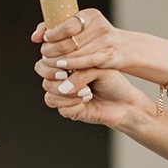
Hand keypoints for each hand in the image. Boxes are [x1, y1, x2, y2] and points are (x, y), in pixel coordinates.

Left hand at [34, 6, 144, 85]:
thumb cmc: (95, 38)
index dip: (52, 33)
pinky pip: (86, 61)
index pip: (67, 24)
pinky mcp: (109, 55)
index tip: (44, 39)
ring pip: (75, 53)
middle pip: (68, 41)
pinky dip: (72, 64)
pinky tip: (62, 67)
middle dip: (52, 49)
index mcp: (90, 15)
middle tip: (45, 55)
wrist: (123, 48)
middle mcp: (99, 25)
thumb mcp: (80, 28)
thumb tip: (35, 36)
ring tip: (50, 63)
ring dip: (59, 60)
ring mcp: (105, 40)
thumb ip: (57, 28)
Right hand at [37, 63, 151, 128]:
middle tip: (66, 76)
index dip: (50, 60)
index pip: (47, 57)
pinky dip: (72, 103)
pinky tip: (87, 100)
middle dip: (54, 76)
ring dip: (66, 92)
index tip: (63, 64)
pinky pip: (60, 107)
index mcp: (68, 62)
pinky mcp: (68, 110)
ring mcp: (63, 94)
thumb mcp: (99, 69)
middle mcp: (62, 77)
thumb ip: (80, 72)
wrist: (125, 102)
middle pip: (42, 73)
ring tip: (86, 91)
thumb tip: (63, 85)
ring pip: (49, 92)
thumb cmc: (114, 82)